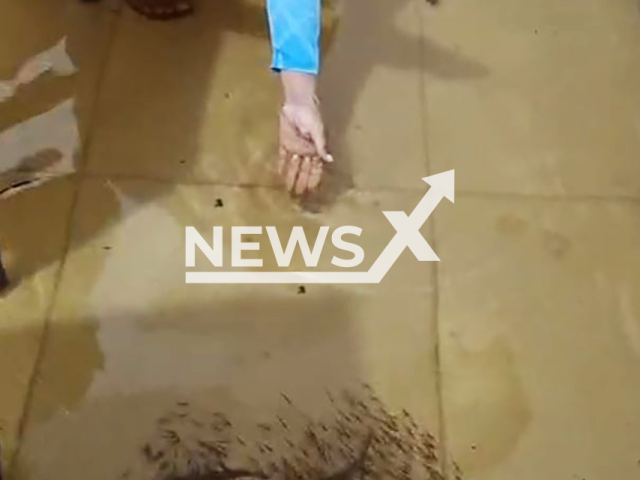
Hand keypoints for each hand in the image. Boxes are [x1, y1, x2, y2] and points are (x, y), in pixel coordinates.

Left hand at [277, 73, 332, 194]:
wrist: (298, 101)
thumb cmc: (311, 114)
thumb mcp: (318, 131)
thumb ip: (321, 146)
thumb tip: (329, 160)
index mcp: (316, 148)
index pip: (315, 167)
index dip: (314, 179)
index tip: (312, 190)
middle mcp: (306, 150)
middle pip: (303, 169)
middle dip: (301, 182)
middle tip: (298, 196)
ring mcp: (294, 146)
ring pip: (293, 166)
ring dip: (291, 177)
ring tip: (288, 190)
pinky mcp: (284, 141)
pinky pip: (282, 156)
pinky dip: (281, 166)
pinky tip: (279, 175)